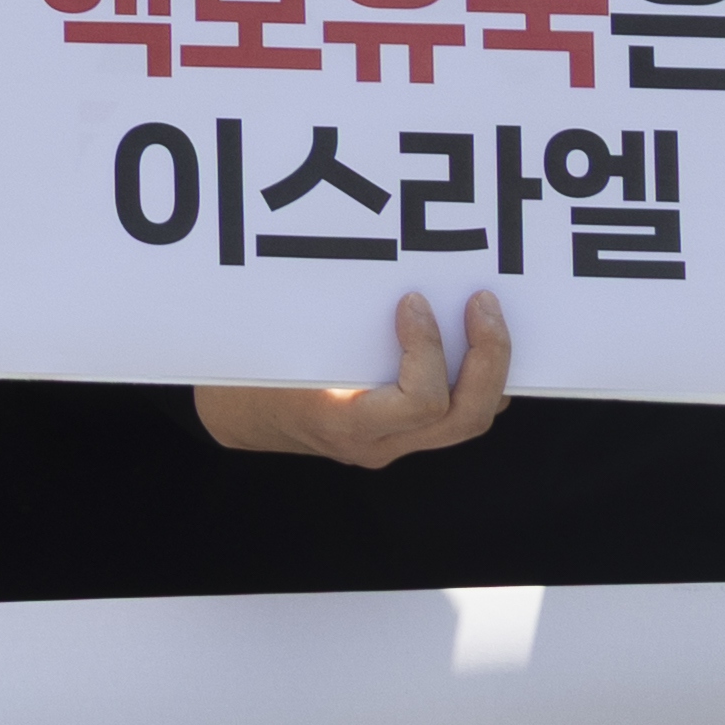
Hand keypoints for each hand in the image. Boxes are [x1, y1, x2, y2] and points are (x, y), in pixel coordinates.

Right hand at [202, 288, 511, 467]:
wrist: (235, 418)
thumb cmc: (247, 375)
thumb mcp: (278, 350)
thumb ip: (326, 327)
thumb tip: (374, 279)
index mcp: (345, 425)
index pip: (420, 402)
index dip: (429, 349)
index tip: (414, 301)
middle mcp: (379, 444)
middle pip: (466, 417)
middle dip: (488, 357)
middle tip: (482, 303)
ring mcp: (394, 445)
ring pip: (470, 419)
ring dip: (490, 368)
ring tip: (486, 317)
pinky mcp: (401, 436)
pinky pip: (455, 413)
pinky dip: (473, 377)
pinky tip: (469, 342)